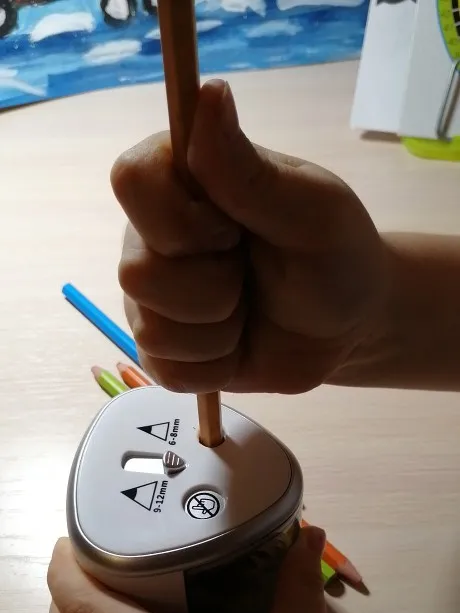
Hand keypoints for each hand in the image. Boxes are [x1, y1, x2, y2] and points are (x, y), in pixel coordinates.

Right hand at [111, 79, 387, 394]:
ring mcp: (152, 299)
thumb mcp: (310, 211)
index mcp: (181, 180)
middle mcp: (152, 236)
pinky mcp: (163, 352)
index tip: (231, 229)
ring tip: (247, 309)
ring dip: (219, 329)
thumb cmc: (334, 256)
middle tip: (249, 273)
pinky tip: (236, 344)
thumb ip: (249, 169)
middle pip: (137, 270)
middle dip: (212, 287)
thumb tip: (208, 94)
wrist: (348, 327)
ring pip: (152, 329)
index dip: (179, 218)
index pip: (130, 178)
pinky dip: (215, 366)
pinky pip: (167, 372)